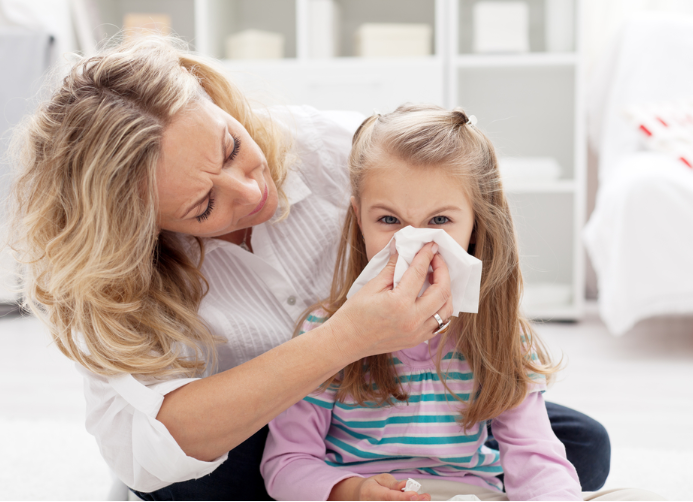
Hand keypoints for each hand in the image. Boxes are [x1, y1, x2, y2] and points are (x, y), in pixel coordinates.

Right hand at [327, 242, 452, 359]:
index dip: (426, 256)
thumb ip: (392, 267)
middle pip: (441, 291)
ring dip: (446, 290)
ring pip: (446, 309)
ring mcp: (417, 333)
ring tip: (437, 278)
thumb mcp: (372, 286)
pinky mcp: (417, 340)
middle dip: (443, 270)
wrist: (347, 341)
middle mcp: (412, 320)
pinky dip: (441, 308)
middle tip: (436, 259)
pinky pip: (440, 323)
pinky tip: (433, 297)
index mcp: (399, 303)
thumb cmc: (355, 313)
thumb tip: (402, 248)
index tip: (431, 246)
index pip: (419, 273)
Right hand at [331, 474, 430, 500]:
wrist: (362, 495)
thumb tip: (404, 485)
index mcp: (372, 493)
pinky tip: (419, 500)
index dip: (402, 497)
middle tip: (425, 497)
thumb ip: (393, 484)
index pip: (389, 497)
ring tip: (425, 498)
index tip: (414, 495)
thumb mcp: (381, 479)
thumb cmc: (373, 485)